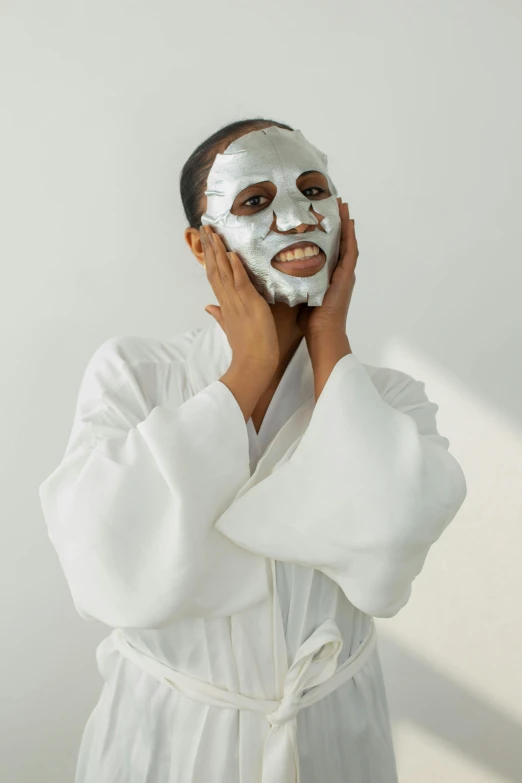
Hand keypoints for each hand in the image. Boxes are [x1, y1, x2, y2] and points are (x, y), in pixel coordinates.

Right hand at [200, 225, 279, 375]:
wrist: (253, 364)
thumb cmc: (246, 348)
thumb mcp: (231, 327)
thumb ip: (219, 315)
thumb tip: (208, 308)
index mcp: (224, 304)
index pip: (213, 276)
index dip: (209, 257)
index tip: (205, 240)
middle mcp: (228, 301)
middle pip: (214, 269)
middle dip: (209, 247)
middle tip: (204, 227)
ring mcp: (238, 302)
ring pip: (224, 273)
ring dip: (218, 252)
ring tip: (213, 233)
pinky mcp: (250, 306)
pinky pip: (241, 284)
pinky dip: (236, 269)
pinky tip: (232, 254)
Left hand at [297, 198, 357, 341]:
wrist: (322, 334)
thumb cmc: (309, 320)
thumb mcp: (296, 293)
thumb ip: (290, 279)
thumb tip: (271, 268)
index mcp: (326, 275)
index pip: (326, 248)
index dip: (324, 231)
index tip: (318, 214)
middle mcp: (337, 272)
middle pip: (338, 241)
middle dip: (336, 222)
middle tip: (333, 202)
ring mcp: (344, 274)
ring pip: (346, 243)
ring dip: (345, 224)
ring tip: (342, 205)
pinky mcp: (346, 277)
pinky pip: (350, 253)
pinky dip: (350, 237)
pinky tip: (349, 223)